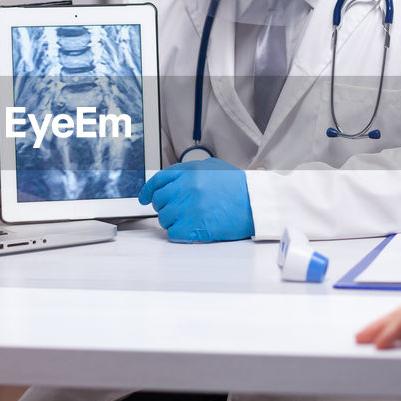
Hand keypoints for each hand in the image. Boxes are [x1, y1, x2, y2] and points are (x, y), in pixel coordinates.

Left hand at [138, 158, 254, 242]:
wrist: (256, 203)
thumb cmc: (238, 187)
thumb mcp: (212, 168)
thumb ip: (189, 171)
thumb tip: (170, 181)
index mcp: (189, 172)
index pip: (158, 181)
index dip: (148, 191)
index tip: (144, 198)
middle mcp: (187, 188)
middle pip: (159, 200)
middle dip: (164, 206)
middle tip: (175, 210)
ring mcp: (190, 207)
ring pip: (164, 218)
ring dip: (172, 221)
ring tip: (188, 219)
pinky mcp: (195, 226)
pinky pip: (173, 233)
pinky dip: (179, 233)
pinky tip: (191, 229)